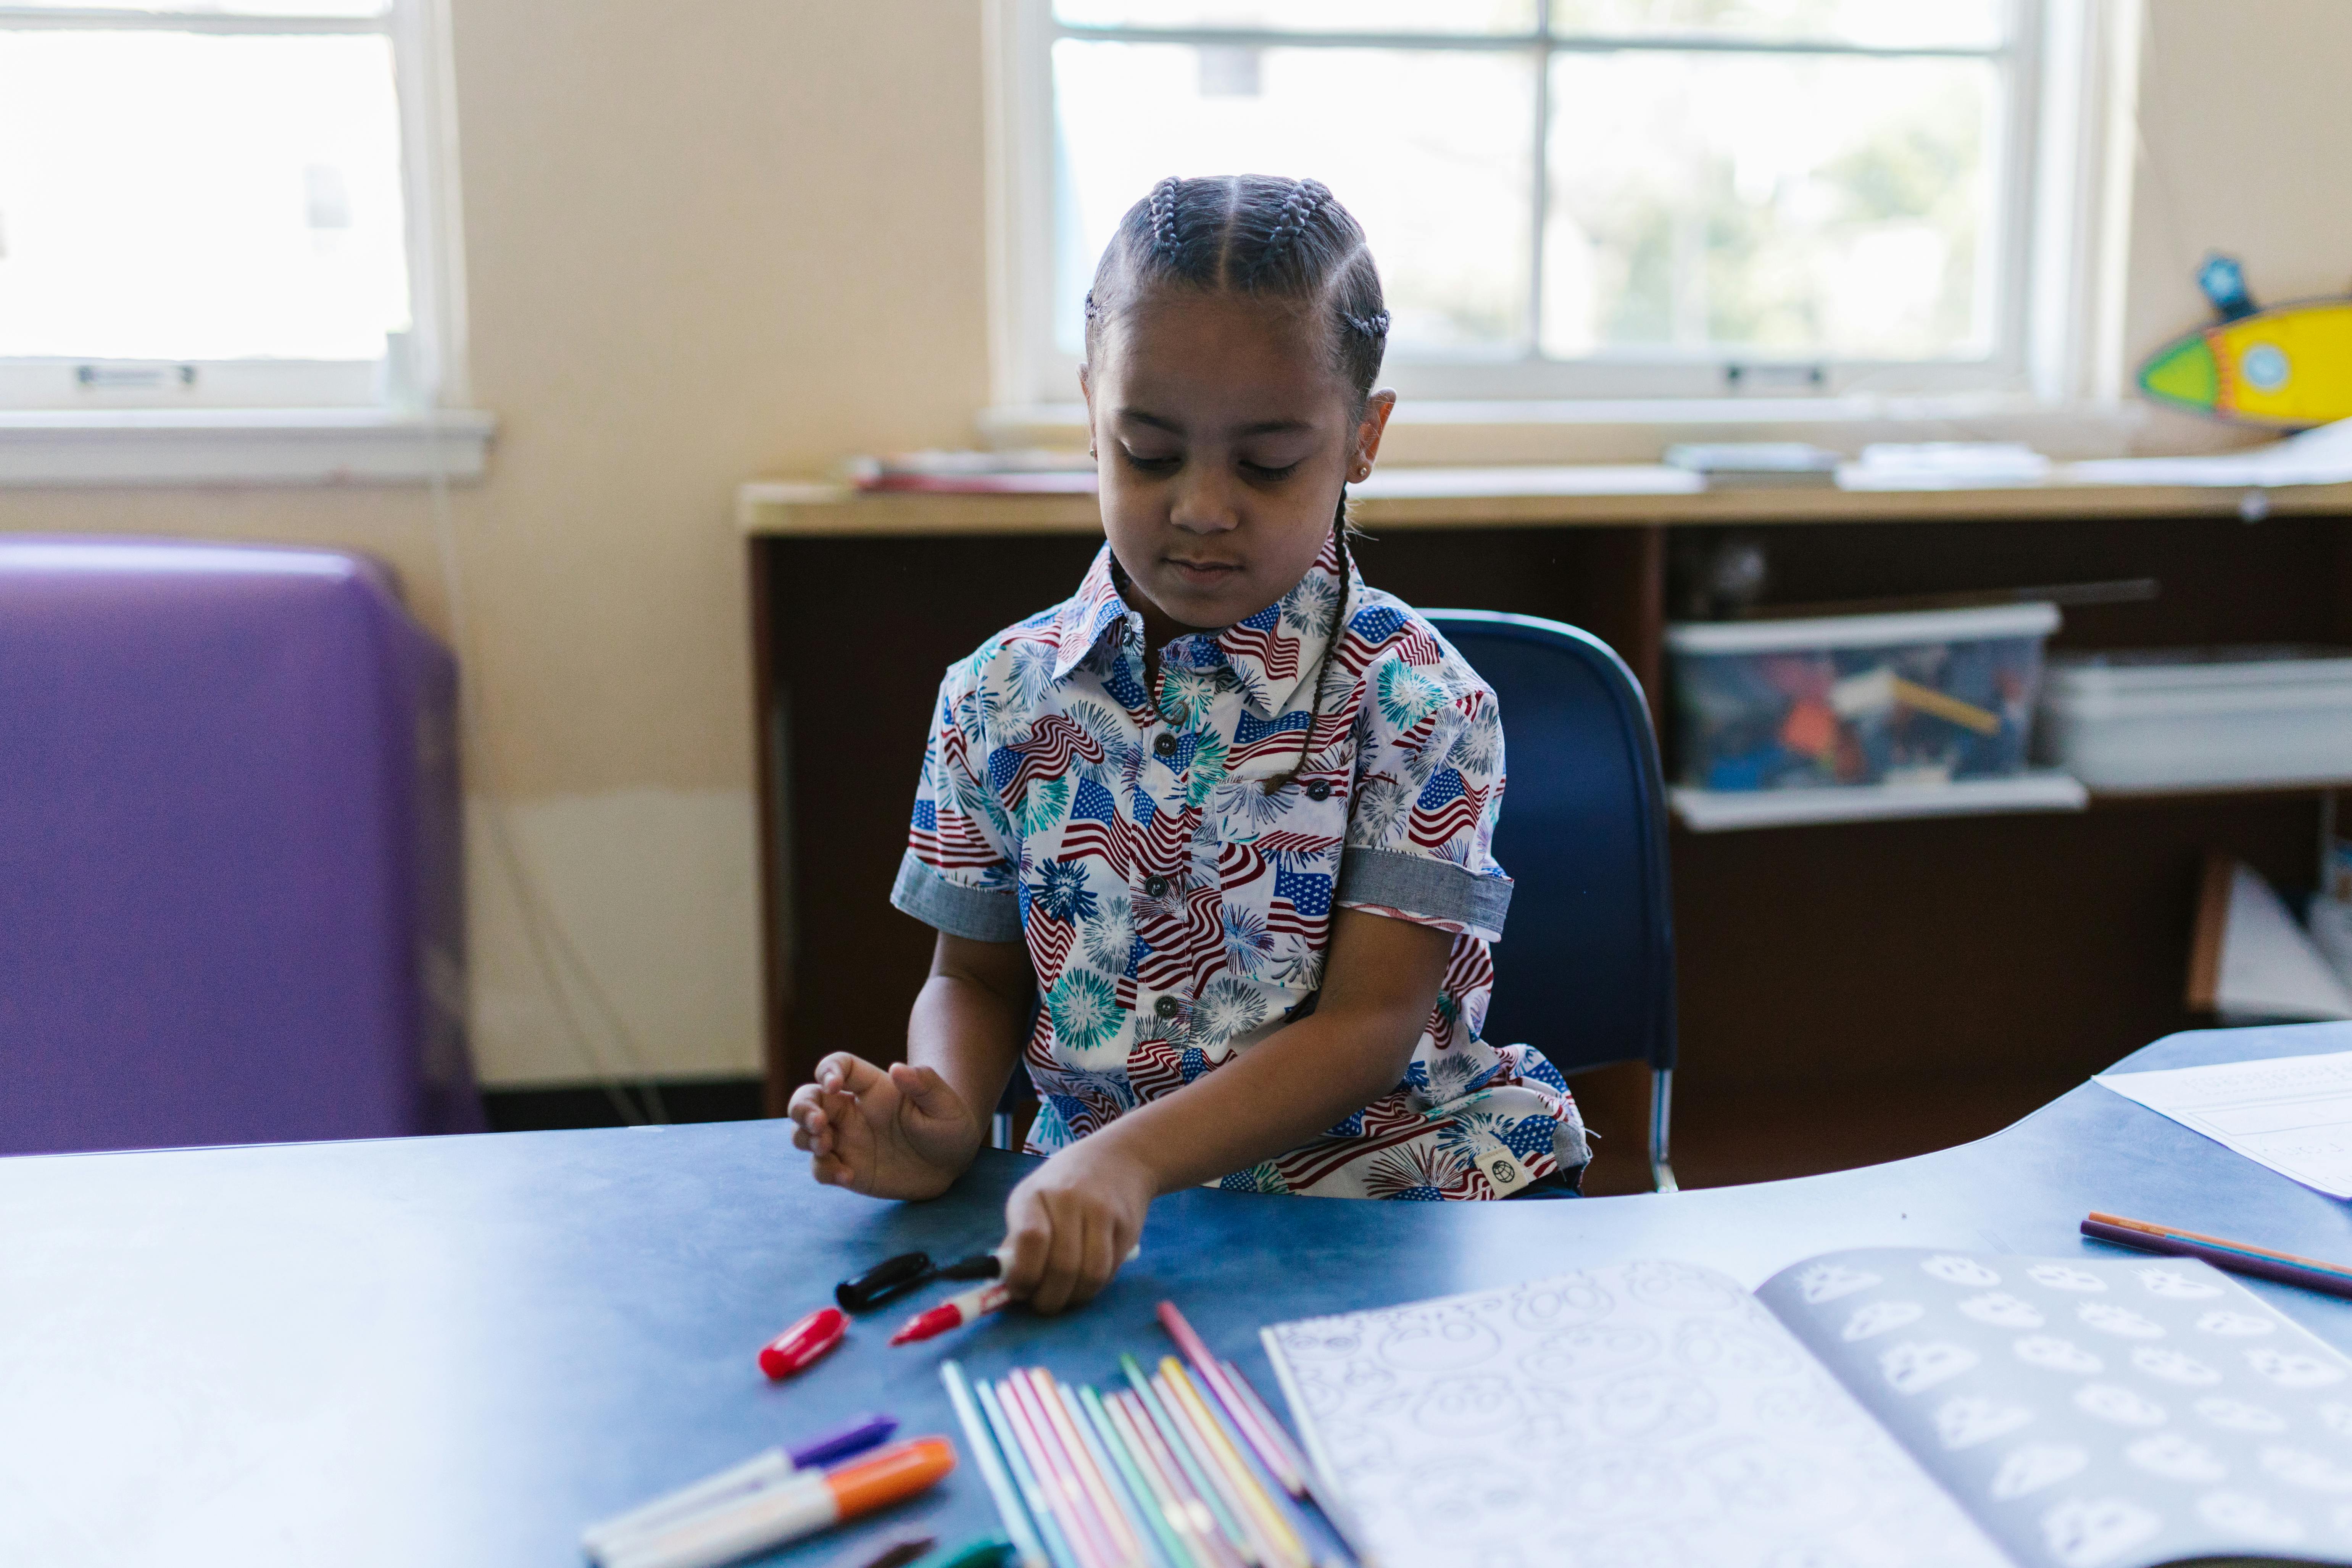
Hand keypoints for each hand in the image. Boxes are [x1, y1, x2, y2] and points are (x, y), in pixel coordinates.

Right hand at [787, 1052, 981, 1199]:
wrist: (951, 1166)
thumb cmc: (949, 1127)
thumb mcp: (946, 1105)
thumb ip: (925, 1084)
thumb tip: (898, 1068)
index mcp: (872, 1087)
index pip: (837, 1066)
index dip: (828, 1070)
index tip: (834, 1086)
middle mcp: (851, 1111)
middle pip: (807, 1098)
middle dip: (802, 1108)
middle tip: (818, 1124)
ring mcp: (846, 1140)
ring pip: (803, 1132)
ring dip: (805, 1137)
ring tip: (826, 1146)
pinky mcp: (846, 1167)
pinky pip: (820, 1167)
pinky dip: (824, 1170)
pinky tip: (847, 1176)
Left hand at [1000, 1134, 1156, 1313]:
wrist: (1119, 1158)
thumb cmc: (1063, 1187)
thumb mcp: (1034, 1200)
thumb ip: (1019, 1241)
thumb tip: (1006, 1286)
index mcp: (1034, 1194)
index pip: (1030, 1239)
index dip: (1024, 1276)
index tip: (1020, 1292)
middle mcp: (1068, 1198)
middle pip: (1062, 1266)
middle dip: (1050, 1299)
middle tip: (1044, 1304)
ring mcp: (1101, 1211)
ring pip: (1090, 1275)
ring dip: (1075, 1298)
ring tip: (1067, 1295)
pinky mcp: (1126, 1224)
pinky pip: (1110, 1270)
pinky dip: (1096, 1285)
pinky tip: (1088, 1278)